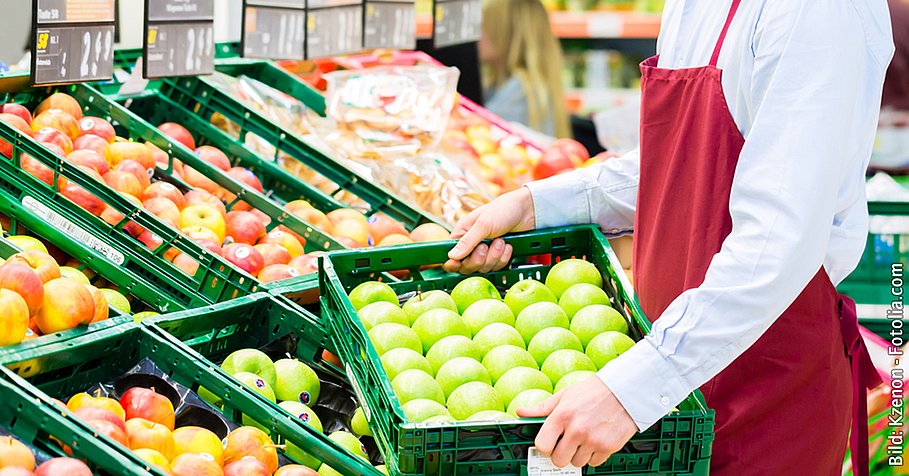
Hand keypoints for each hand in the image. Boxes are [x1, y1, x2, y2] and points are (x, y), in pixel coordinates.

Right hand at [444, 187, 535, 273]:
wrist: (528, 210)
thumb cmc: (503, 209)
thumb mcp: (483, 224)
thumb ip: (467, 241)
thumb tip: (451, 256)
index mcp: (462, 234)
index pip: (451, 255)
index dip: (453, 263)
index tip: (458, 264)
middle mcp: (471, 244)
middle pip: (467, 266)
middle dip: (479, 258)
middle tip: (487, 246)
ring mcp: (485, 251)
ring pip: (483, 268)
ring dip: (494, 256)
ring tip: (501, 241)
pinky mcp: (497, 256)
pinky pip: (497, 267)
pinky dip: (503, 258)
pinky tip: (507, 246)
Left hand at [518, 377, 636, 467]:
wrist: (623, 391)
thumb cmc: (592, 392)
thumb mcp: (564, 395)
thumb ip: (542, 408)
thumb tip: (520, 412)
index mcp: (562, 415)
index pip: (542, 445)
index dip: (545, 446)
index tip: (549, 443)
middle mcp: (577, 429)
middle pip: (558, 460)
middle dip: (561, 454)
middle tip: (567, 444)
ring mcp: (593, 440)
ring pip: (577, 463)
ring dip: (578, 455)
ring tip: (584, 439)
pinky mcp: (608, 447)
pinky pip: (594, 463)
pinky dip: (594, 456)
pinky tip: (596, 441)